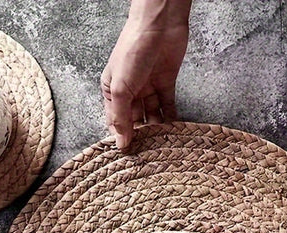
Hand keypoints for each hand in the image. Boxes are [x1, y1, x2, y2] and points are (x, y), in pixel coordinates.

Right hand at [101, 0, 190, 148]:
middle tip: (148, 154)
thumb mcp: (121, 88)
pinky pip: (167, 105)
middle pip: (134, 120)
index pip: (115, 121)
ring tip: (162, 145)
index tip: (129, 154)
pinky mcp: (165, 83)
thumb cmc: (132, 50)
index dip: (121, 137)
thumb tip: (121, 144)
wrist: (158, 24)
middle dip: (140, 135)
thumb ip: (121, 118)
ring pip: (152, 114)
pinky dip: (171, 118)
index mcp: (112, 91)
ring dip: (157, 129)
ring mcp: (147, 87)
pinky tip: (174, 132)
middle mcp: (129, 91)